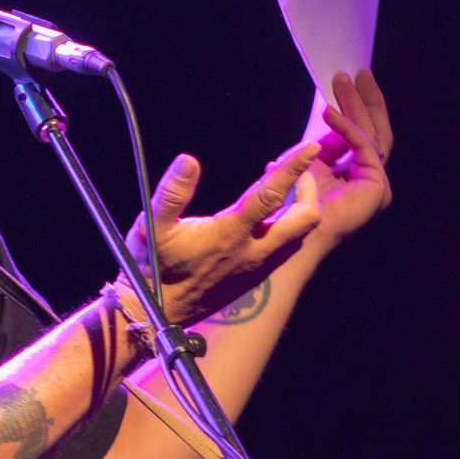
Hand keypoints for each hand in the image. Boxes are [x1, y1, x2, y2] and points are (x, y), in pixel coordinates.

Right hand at [123, 141, 322, 326]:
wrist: (157, 313)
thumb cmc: (152, 267)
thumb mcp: (151, 227)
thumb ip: (170, 194)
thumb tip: (188, 161)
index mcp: (231, 234)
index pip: (271, 195)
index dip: (293, 167)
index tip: (308, 146)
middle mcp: (253, 252)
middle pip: (304, 219)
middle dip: (307, 188)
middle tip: (293, 167)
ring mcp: (257, 267)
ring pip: (298, 235)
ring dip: (298, 207)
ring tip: (279, 185)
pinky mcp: (255, 277)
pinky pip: (286, 248)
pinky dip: (287, 224)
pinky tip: (268, 215)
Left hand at [308, 70, 393, 251]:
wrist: (294, 232)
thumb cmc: (298, 200)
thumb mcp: (312, 158)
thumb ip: (328, 138)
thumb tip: (331, 111)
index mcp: (359, 174)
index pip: (365, 134)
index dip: (359, 107)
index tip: (350, 82)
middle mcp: (373, 179)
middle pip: (375, 131)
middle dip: (366, 100)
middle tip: (358, 72)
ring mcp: (378, 184)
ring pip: (371, 135)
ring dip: (356, 105)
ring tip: (343, 80)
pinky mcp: (377, 187)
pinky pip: (364, 147)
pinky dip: (346, 127)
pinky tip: (329, 111)